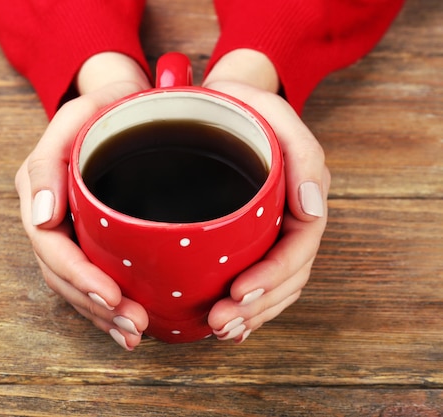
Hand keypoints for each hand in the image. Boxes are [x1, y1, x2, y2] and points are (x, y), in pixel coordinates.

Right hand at [15, 53, 150, 350]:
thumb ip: (48, 162)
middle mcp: (48, 217)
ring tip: (134, 334)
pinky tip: (128, 325)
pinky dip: (107, 307)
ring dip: (102, 315)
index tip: (112, 295)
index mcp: (38, 191)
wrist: (123, 104)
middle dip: (95, 305)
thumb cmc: (103, 108)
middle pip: (61, 275)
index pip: (50, 246)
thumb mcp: (75, 117)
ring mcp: (68, 231)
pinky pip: (91, 278)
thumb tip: (42, 219)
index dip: (78, 276)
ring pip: (74, 286)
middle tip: (133, 325)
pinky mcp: (89, 238)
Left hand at [203, 50, 330, 341]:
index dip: (273, 276)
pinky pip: (258, 279)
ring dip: (252, 314)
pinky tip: (231, 323)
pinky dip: (247, 307)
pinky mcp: (248, 237)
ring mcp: (270, 231)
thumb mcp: (269, 110)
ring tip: (221, 329)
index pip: (298, 246)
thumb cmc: (239, 104)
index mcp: (301, 194)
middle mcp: (290, 218)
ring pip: (274, 286)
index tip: (238, 291)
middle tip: (221, 321)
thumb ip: (301, 149)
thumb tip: (313, 205)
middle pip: (287, 276)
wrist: (217, 103)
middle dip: (257, 306)